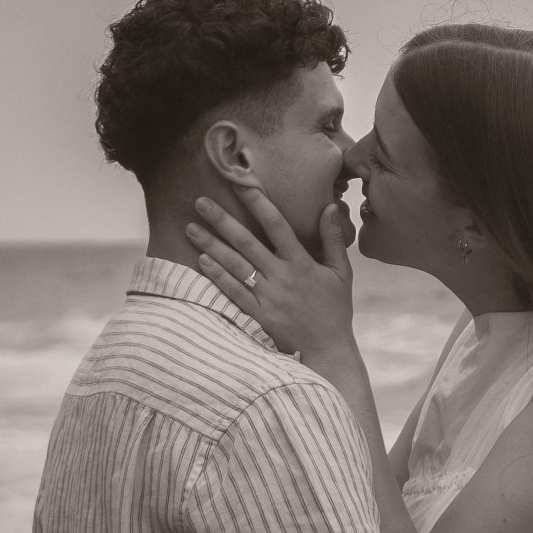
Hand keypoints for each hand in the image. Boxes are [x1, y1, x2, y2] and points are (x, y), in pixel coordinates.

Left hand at [186, 188, 354, 355]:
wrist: (329, 348)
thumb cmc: (335, 308)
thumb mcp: (341, 272)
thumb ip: (333, 238)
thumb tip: (330, 206)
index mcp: (302, 263)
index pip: (277, 226)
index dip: (258, 203)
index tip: (240, 184)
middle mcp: (282, 277)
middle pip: (247, 243)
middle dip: (222, 221)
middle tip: (200, 202)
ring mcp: (269, 297)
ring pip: (235, 266)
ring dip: (212, 245)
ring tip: (191, 228)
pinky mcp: (259, 315)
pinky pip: (234, 293)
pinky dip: (217, 277)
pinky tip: (202, 260)